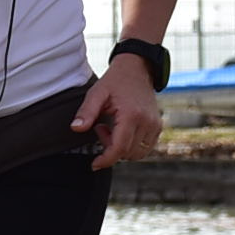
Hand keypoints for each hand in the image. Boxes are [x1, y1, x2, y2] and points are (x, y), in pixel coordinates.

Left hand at [73, 53, 162, 169]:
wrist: (137, 69)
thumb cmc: (114, 81)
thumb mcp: (96, 93)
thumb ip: (86, 112)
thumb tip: (76, 128)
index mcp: (131, 115)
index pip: (119, 148)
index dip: (105, 160)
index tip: (94, 164)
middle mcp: (147, 122)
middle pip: (126, 152)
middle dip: (110, 148)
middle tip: (100, 128)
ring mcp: (155, 125)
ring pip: (137, 153)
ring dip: (121, 148)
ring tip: (111, 128)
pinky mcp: (158, 127)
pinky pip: (145, 148)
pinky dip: (131, 146)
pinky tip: (122, 130)